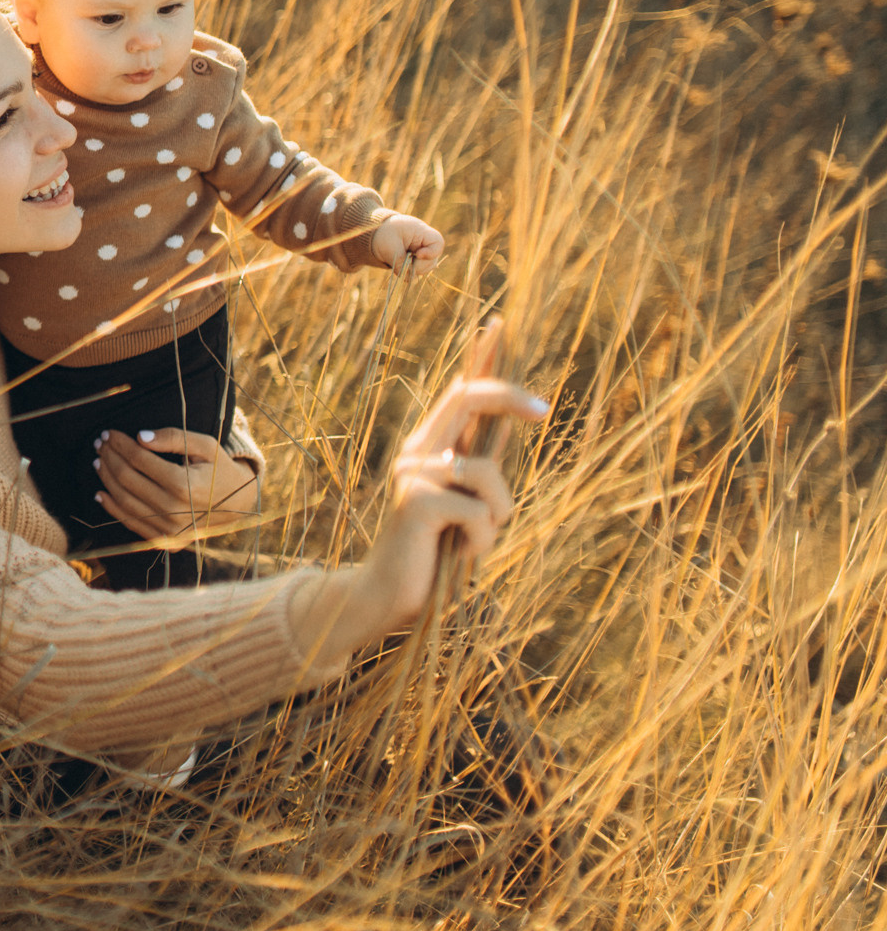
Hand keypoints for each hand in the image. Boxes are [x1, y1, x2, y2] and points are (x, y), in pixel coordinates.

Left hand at [93, 427, 258, 543]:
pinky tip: (101, 492)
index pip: (139, 459)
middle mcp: (174, 510)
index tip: (110, 433)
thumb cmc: (218, 469)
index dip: (120, 444)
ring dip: (106, 479)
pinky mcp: (165, 540)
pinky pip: (131, 522)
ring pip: (124, 500)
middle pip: (127, 479)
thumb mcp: (205, 446)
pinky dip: (112, 507)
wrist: (238, 504)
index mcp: (184, 485)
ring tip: (99, 461)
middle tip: (100, 443)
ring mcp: (168, 529)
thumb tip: (139, 436)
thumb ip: (173, 438)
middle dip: (109, 457)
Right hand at [288, 371, 546, 669]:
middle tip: (544, 412)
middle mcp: (416, 451)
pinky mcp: (415, 500)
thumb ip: (474, 478)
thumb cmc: (432, 559)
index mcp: (428, 450)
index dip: (484, 364)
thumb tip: (502, 447)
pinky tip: (456, 557)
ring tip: (470, 543)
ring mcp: (412, 472)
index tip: (502, 332)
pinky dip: (481, 542)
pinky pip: (480, 513)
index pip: (458, 394)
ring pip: (488, 476)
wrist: (386, 599)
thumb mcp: (461, 511)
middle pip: (469, 398)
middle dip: (510, 397)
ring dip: (497, 518)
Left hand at [372, 211, 444, 274]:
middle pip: (431, 262)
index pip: (438, 243)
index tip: (418, 255)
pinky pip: (415, 274)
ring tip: (398, 258)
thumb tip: (407, 278)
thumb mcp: (390, 245)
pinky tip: (399, 264)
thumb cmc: (385, 234)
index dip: (431, 253)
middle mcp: (427, 246)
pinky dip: (406, 272)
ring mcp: (424, 256)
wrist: (379, 234)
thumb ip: (399, 261)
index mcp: (423, 233)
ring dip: (410, 269)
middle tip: (401, 258)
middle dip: (416, 265)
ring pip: (424, 270)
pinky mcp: (417, 264)